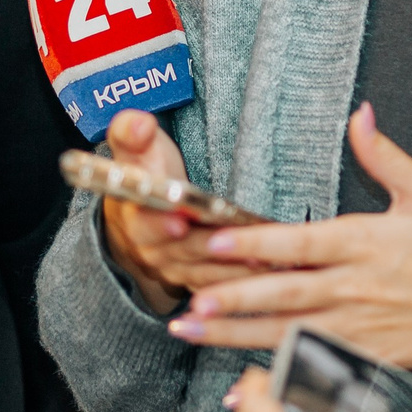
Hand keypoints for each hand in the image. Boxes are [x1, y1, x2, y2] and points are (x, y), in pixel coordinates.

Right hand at [98, 109, 269, 314]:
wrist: (142, 214)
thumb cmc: (146, 174)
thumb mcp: (135, 150)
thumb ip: (132, 133)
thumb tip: (138, 124)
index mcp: (136, 217)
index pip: (146, 222)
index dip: (161, 223)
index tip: (179, 220)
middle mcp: (155, 251)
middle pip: (187, 251)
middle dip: (217, 248)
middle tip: (248, 243)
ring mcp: (178, 270)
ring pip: (210, 273)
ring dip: (241, 269)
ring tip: (274, 258)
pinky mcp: (200, 282)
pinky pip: (225, 288)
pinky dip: (249, 282)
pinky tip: (278, 271)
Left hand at [168, 104, 411, 367]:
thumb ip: (384, 156)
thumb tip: (360, 114)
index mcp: (364, 244)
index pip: (302, 243)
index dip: (257, 244)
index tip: (216, 243)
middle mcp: (356, 288)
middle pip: (286, 294)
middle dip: (235, 299)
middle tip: (190, 303)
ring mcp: (358, 327)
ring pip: (287, 332)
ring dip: (236, 334)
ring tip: (190, 331)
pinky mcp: (365, 357)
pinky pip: (312, 364)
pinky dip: (274, 371)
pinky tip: (238, 382)